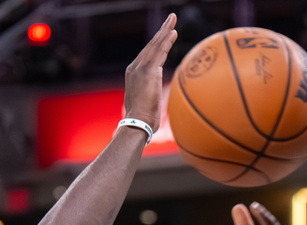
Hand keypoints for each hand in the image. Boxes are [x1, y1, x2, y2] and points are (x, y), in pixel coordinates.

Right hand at [123, 13, 177, 130]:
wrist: (137, 123)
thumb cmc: (143, 121)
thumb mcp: (146, 104)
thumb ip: (151, 96)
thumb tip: (156, 103)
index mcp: (133, 74)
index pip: (147, 55)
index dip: (157, 43)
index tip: (165, 35)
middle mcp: (134, 68)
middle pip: (151, 46)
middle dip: (161, 31)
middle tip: (171, 19)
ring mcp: (140, 68)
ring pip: (155, 45)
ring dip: (165, 31)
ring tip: (173, 19)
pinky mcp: (148, 71)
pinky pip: (160, 52)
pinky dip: (167, 41)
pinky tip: (173, 32)